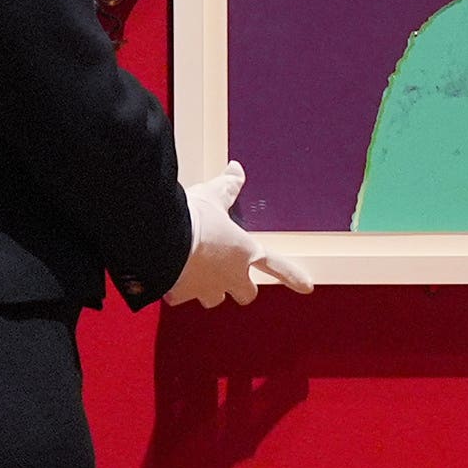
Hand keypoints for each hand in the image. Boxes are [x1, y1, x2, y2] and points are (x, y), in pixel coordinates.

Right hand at [164, 162, 312, 307]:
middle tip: (232, 278)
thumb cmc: (192, 217)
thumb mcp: (213, 195)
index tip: (307, 287)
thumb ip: (228, 187)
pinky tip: (171, 279)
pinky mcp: (182, 295)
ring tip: (198, 277)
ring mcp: (207, 288)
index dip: (292, 276)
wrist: (161, 238)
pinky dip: (178, 291)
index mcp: (245, 251)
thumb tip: (236, 169)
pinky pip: (182, 297)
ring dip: (210, 290)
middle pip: (246, 294)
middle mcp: (230, 276)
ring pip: (215, 299)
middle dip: (242, 288)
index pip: (276, 266)